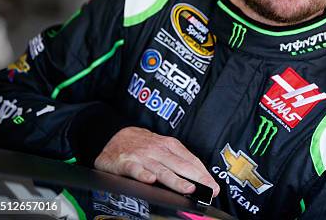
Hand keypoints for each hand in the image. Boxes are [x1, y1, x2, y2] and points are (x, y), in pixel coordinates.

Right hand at [94, 126, 219, 195]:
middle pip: (181, 166)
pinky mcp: (126, 163)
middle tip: (208, 190)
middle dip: (197, 179)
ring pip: (162, 170)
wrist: (112, 136)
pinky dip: (144, 175)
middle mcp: (158, 150)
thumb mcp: (162, 147)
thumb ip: (176, 160)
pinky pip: (136, 170)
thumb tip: (197, 177)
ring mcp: (143, 157)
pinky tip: (150, 181)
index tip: (213, 186)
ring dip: (176, 180)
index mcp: (170, 146)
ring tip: (188, 189)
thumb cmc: (141, 144)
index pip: (191, 161)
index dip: (204, 174)